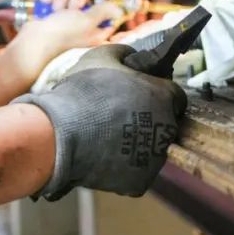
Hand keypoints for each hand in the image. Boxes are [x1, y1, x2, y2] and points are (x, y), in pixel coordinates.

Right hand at [3, 0, 122, 84]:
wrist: (34, 40)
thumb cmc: (62, 34)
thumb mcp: (88, 20)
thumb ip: (105, 11)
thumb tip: (120, 9)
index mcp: (95, 31)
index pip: (107, 15)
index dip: (106, 4)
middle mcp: (81, 26)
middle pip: (86, 2)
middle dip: (77, 1)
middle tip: (73, 9)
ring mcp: (65, 21)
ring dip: (61, 1)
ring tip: (56, 12)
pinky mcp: (50, 16)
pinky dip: (49, 1)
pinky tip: (46, 7)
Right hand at [13, 44, 187, 199]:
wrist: (58, 134)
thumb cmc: (81, 93)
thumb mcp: (101, 56)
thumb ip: (126, 53)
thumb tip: (135, 56)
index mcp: (162, 97)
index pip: (174, 95)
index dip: (156, 93)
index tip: (139, 95)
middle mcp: (167, 129)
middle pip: (165, 123)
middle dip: (147, 118)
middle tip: (117, 115)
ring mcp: (155, 158)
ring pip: (151, 148)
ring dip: (136, 141)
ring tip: (106, 136)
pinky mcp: (140, 181)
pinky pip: (136, 170)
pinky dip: (123, 165)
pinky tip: (103, 154)